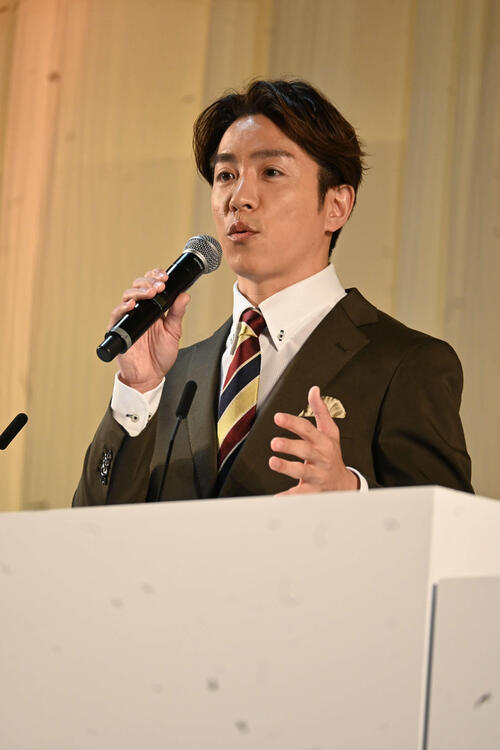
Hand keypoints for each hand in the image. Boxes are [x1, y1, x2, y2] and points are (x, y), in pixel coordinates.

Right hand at [108, 268, 189, 392]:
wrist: (150, 376)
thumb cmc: (159, 355)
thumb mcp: (173, 332)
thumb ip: (177, 313)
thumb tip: (184, 295)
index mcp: (152, 308)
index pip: (151, 285)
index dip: (155, 277)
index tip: (165, 277)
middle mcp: (139, 311)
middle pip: (138, 286)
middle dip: (148, 282)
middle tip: (159, 285)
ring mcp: (128, 319)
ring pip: (127, 296)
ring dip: (139, 291)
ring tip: (150, 293)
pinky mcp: (119, 329)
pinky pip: (117, 314)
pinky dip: (123, 308)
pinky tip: (132, 305)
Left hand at [269, 385, 358, 493]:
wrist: (344, 485)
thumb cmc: (332, 454)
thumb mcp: (330, 432)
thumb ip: (320, 410)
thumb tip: (314, 389)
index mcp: (323, 441)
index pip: (308, 429)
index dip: (293, 423)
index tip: (278, 417)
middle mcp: (320, 457)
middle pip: (305, 450)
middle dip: (290, 446)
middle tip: (274, 442)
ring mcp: (317, 475)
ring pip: (302, 471)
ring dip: (287, 467)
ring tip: (273, 461)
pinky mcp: (312, 491)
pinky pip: (299, 494)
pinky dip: (289, 497)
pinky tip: (277, 497)